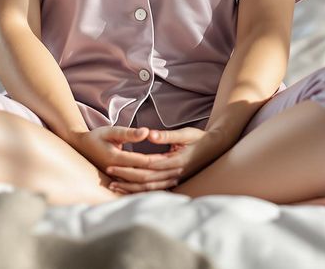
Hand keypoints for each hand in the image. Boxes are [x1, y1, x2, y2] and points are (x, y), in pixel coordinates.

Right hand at [67, 125, 185, 190]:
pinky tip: (161, 185)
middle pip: (143, 176)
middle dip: (161, 174)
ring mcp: (116, 178)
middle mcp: (116, 171)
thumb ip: (129, 133)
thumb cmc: (97, 136)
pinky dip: (149, 187)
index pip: (141, 161)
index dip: (157, 160)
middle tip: (179, 171)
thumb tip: (146, 132)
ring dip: (157, 183)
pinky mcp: (117, 181)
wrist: (81, 147)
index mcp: (115, 158)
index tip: (172, 157)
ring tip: (175, 180)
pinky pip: (135, 187)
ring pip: (140, 185)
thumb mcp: (111, 130)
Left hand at [105, 126, 223, 194]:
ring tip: (114, 186)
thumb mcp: (185, 133)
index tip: (113, 164)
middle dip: (125, 178)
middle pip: (145, 179)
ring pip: (149, 188)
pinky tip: (130, 190)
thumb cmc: (200, 138)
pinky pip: (155, 190)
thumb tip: (149, 134)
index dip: (129, 166)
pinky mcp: (175, 181)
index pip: (147, 165)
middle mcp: (174, 173)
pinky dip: (141, 191)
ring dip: (131, 188)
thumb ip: (166, 135)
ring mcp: (175, 179)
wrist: (216, 148)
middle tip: (108, 175)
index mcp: (175, 161)